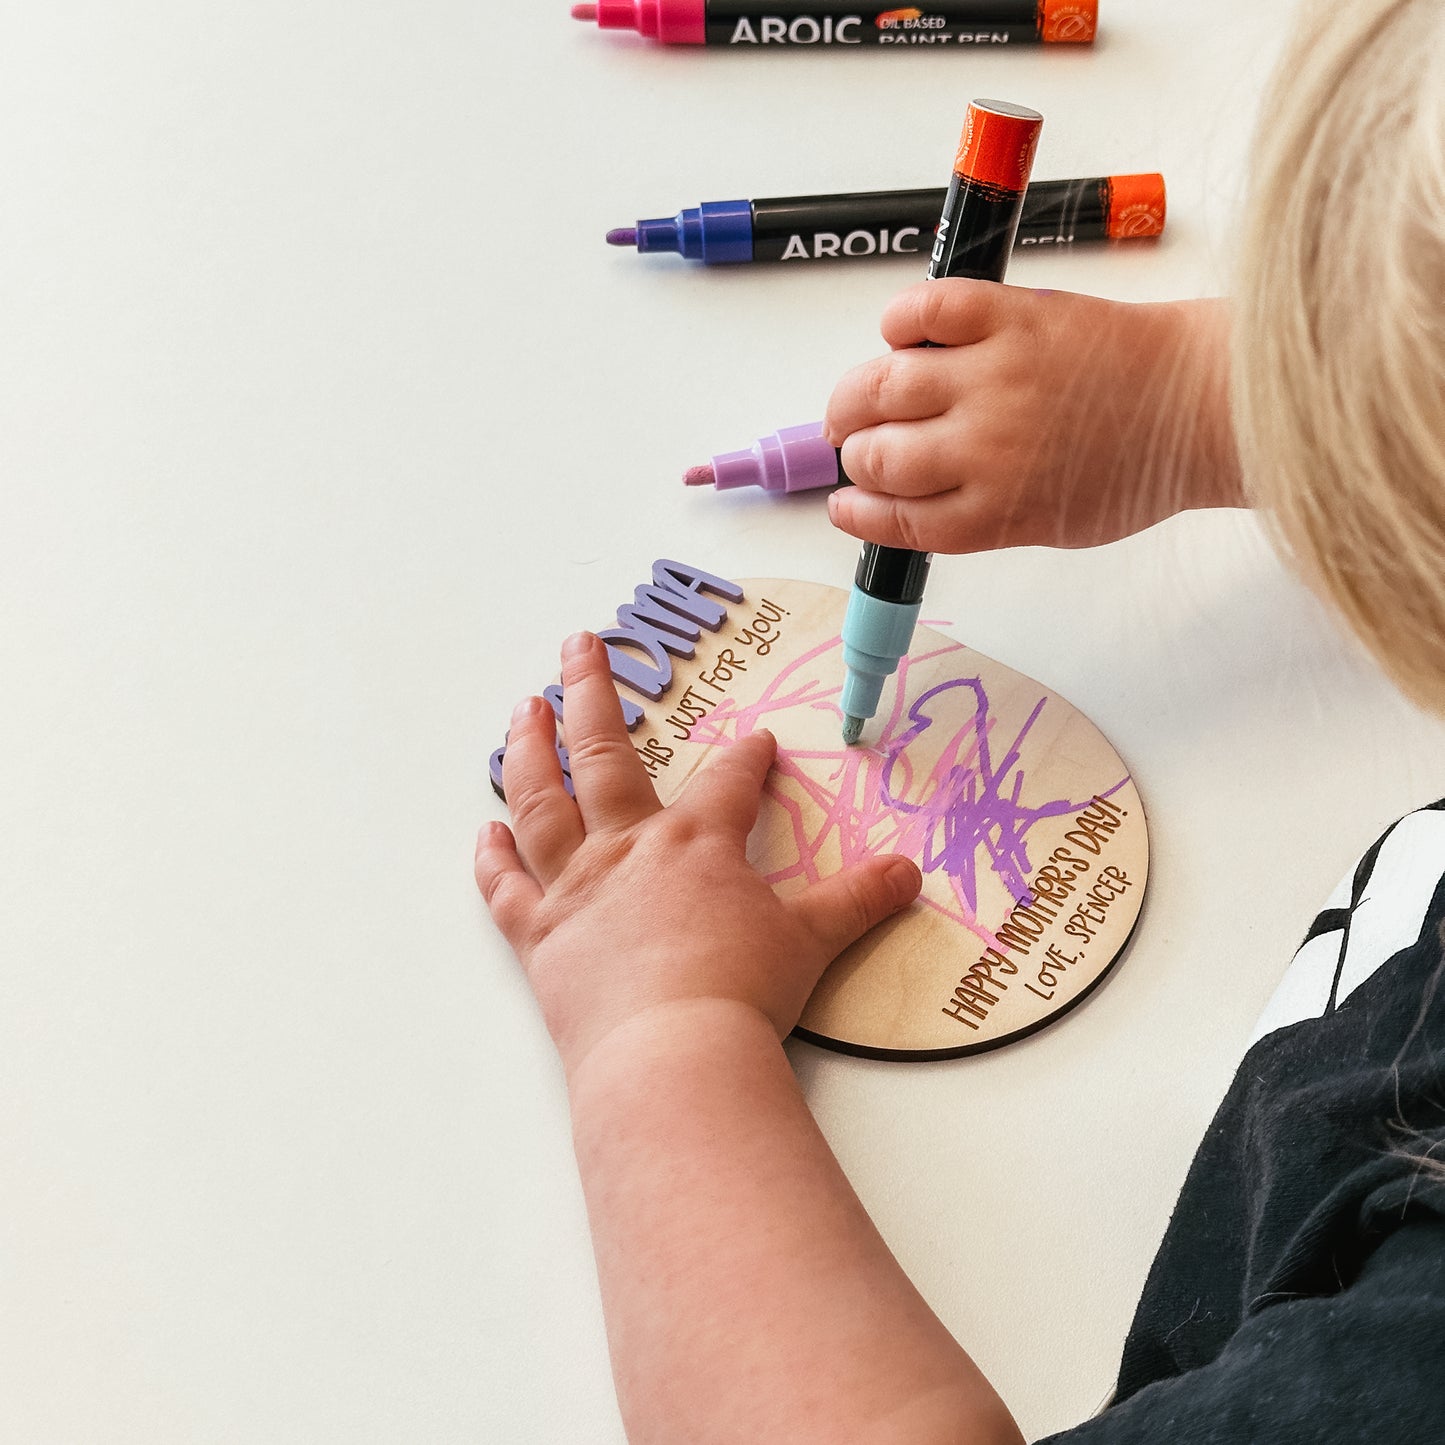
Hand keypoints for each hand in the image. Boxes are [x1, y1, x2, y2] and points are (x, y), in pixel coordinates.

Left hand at [476, 632, 922, 1078]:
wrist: (674, 1053)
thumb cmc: (744, 992)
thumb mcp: (813, 941)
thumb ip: (856, 901)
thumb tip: (909, 873)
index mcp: (697, 842)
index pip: (728, 782)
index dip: (747, 759)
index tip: (756, 741)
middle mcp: (628, 849)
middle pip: (604, 755)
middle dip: (592, 692)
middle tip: (578, 643)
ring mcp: (576, 889)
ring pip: (541, 802)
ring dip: (529, 750)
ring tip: (523, 708)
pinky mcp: (539, 938)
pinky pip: (507, 889)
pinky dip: (493, 860)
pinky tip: (486, 831)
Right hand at [823, 284, 1243, 553]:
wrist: (1200, 404)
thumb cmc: (1138, 465)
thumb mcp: (1054, 524)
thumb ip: (983, 518)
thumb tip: (920, 505)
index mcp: (994, 512)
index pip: (894, 519)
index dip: (857, 511)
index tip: (847, 502)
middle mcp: (983, 450)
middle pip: (880, 458)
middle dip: (856, 457)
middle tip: (856, 445)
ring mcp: (993, 378)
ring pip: (884, 388)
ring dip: (856, 398)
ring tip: (858, 400)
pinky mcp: (1011, 316)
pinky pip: (925, 311)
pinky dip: (898, 321)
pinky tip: (899, 336)